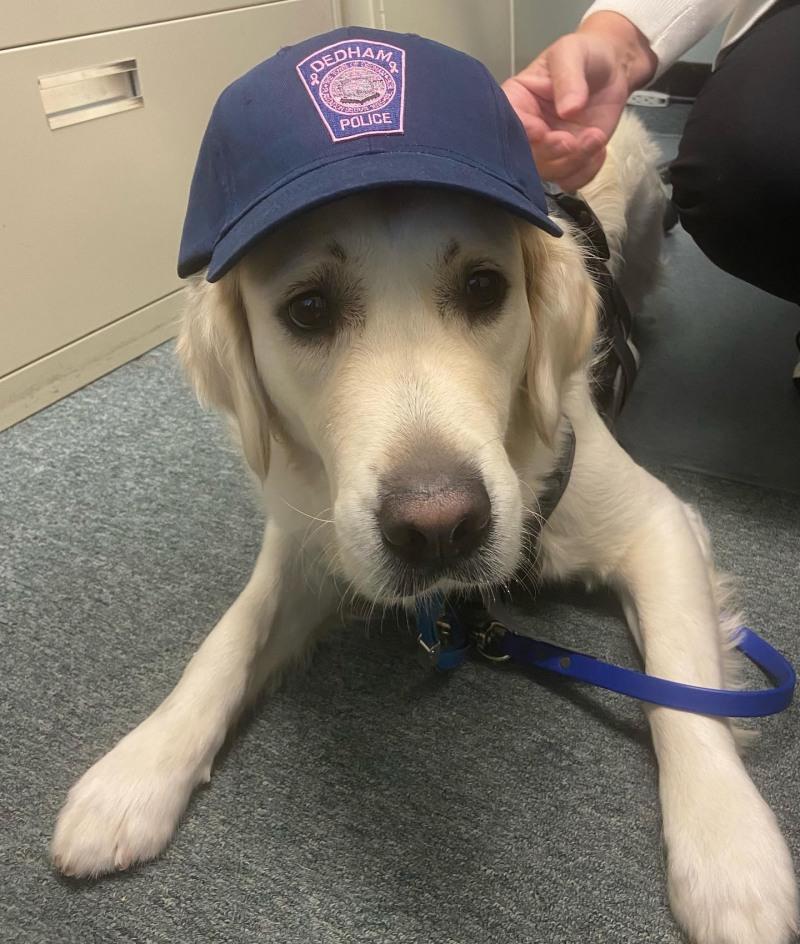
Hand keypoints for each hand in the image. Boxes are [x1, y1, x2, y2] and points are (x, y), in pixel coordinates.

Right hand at [503, 12, 656, 190]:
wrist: (612, 70)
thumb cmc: (585, 55)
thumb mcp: (572, 53)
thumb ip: (568, 78)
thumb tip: (568, 109)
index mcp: (516, 102)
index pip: (507, 124)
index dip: (521, 133)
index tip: (541, 131)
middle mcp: (527, 131)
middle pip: (526, 157)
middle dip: (549, 154)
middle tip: (571, 141)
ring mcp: (548, 149)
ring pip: (550, 172)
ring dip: (574, 162)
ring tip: (595, 137)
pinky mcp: (569, 160)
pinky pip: (571, 180)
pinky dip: (587, 171)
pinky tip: (598, 146)